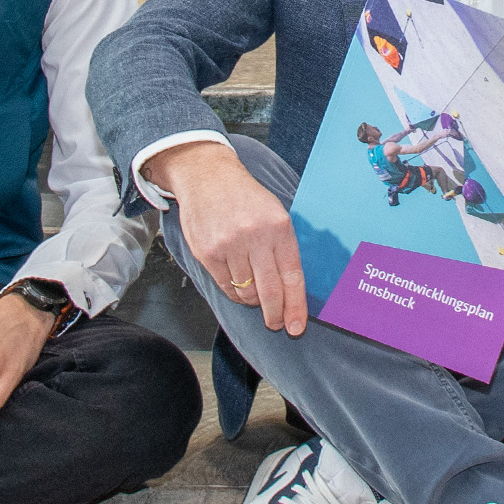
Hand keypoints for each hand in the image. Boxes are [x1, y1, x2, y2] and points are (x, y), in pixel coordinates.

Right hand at [152, 139, 308, 335]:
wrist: (207, 176)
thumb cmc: (246, 198)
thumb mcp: (275, 212)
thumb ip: (283, 246)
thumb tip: (292, 289)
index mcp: (278, 227)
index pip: (292, 276)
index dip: (295, 306)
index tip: (296, 326)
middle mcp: (254, 237)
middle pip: (269, 291)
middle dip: (275, 314)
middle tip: (276, 325)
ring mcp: (228, 245)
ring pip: (246, 292)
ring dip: (253, 301)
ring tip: (256, 298)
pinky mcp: (207, 252)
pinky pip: (226, 286)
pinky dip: (235, 294)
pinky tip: (240, 289)